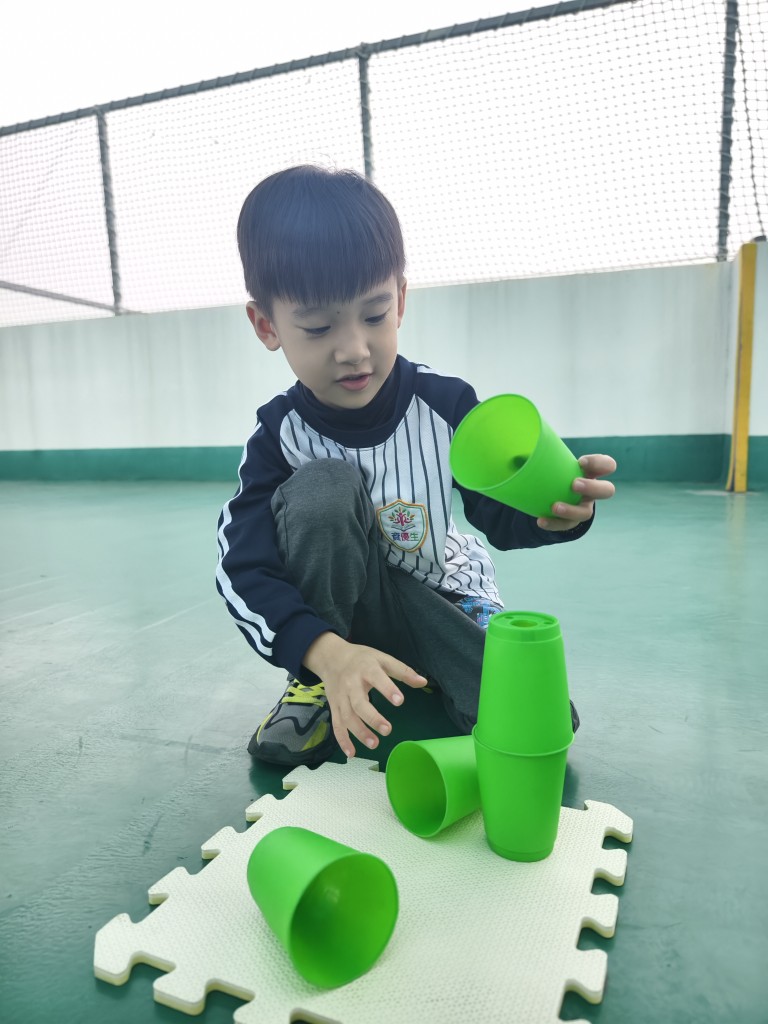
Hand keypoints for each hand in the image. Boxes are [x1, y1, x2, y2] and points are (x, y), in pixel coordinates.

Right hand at [303, 633, 427, 757]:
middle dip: (372, 718)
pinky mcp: (334, 707)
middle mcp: (351, 684)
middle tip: (388, 730)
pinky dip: (342, 740)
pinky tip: (352, 753)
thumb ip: (402, 671)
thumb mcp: (382, 658)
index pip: (376, 678)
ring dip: (359, 732)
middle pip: (359, 703)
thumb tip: (423, 682)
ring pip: (347, 717)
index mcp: (366, 668)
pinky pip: (337, 725)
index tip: (399, 701)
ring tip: (374, 744)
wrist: (331, 657)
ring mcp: (340, 697)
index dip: (387, 689)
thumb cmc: (361, 658)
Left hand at [536, 454, 616, 531]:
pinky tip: (541, 520)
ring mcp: (583, 507)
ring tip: (555, 506)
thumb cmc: (553, 471)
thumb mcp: (551, 461)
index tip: (580, 462)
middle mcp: (592, 491)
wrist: (549, 494)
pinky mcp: (571, 522)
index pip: (607, 465)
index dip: (599, 464)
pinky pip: (565, 526)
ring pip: (586, 513)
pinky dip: (553, 523)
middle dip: (592, 488)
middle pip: (606, 491)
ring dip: (571, 509)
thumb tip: (515, 449)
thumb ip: (540, 454)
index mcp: (591, 472)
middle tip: (574, 484)